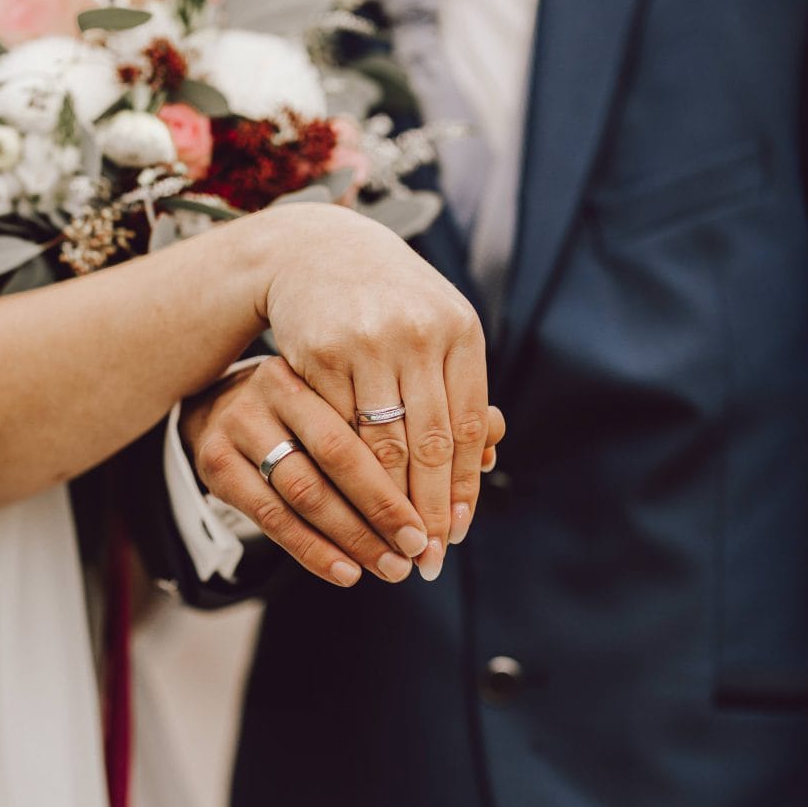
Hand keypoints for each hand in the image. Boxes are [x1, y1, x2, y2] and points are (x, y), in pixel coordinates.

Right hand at [182, 357, 433, 586]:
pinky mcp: (215, 462)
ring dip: (352, 538)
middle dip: (382, 510)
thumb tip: (492, 443)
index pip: (370, 424)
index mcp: (322, 364)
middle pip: (337, 456)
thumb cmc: (311, 409)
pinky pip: (270, 516)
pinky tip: (346, 572)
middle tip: (417, 550)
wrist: (221, 405)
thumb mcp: (353, 398)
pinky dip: (311, 550)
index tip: (439, 519)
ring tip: (390, 568)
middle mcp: (275, 385)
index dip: (408, 477)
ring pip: (304, 491)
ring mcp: (240, 423)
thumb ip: (415, 419)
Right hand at [257, 205, 502, 578]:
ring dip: (386, 502)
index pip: (469, 426)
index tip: (457, 532)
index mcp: (459, 331)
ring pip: (380, 443)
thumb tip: (490, 460)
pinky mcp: (317, 353)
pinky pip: (335, 428)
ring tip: (390, 541)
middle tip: (427, 556)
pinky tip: (347, 503)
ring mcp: (366, 343)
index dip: (463, 486)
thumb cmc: (388, 303)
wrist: (317, 250)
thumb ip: (461, 388)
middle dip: (428, 507)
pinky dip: (343, 474)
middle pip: (428, 441)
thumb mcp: (436, 331)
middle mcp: (418, 334)